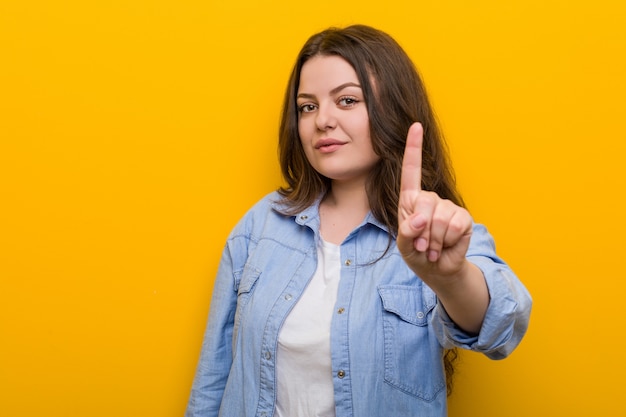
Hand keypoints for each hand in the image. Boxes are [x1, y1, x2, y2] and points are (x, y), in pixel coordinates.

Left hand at [396, 123, 472, 281]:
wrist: (438, 269)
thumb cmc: (417, 253)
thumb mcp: (404, 245)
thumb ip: (407, 232)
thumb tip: (420, 219)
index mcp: (411, 199)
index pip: (411, 170)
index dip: (414, 147)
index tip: (416, 125)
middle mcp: (430, 199)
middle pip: (425, 202)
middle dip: (422, 229)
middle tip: (422, 246)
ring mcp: (449, 207)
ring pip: (440, 218)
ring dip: (434, 240)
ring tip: (433, 248)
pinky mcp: (464, 218)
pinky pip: (456, 226)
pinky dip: (448, 241)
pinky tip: (446, 247)